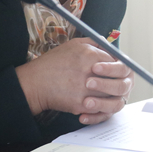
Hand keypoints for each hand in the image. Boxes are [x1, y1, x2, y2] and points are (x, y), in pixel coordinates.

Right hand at [15, 37, 132, 124]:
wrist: (35, 83)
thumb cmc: (52, 63)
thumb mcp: (73, 45)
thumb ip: (94, 43)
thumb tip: (109, 47)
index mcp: (90, 54)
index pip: (117, 62)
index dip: (117, 69)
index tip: (116, 72)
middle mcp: (90, 70)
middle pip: (118, 80)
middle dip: (118, 84)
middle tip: (115, 85)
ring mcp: (86, 89)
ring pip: (111, 96)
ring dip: (110, 97)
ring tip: (104, 95)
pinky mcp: (81, 104)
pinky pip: (100, 108)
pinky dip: (100, 108)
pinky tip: (94, 103)